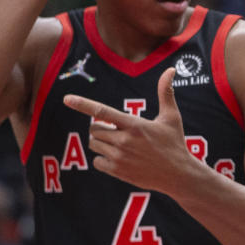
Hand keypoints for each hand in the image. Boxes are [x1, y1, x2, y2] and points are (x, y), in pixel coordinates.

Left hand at [63, 68, 199, 193]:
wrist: (178, 175)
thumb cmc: (175, 143)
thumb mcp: (172, 117)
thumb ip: (165, 92)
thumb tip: (170, 70)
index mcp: (135, 124)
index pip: (103, 112)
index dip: (83, 104)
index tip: (67, 99)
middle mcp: (124, 140)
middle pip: (94, 129)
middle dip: (101, 128)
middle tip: (118, 132)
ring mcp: (119, 157)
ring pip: (94, 144)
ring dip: (102, 142)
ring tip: (120, 145)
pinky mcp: (117, 171)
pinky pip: (96, 161)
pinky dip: (103, 159)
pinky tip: (119, 158)